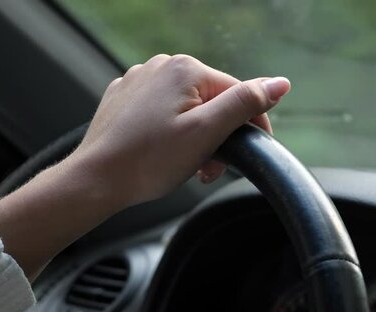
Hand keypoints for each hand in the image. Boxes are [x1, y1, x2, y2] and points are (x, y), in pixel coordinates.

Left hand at [0, 54, 289, 278]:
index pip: (237, 93)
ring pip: (186, 108)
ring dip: (197, 137)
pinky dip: (171, 132)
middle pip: (211, 101)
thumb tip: (279, 83)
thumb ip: (244, 104)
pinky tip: (164, 154)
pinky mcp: (124, 99)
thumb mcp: (206, 133)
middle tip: (210, 170)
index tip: (253, 152)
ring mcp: (139, 81)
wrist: (96, 180)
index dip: (251, 125)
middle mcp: (160, 66)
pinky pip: (161, 111)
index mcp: (184, 69)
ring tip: (188, 167)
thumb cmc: (149, 161)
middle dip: (219, 136)